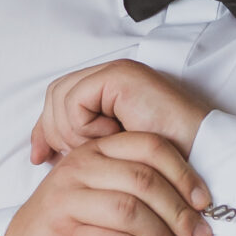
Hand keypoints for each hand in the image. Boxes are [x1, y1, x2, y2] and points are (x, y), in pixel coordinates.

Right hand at [0, 132, 212, 235]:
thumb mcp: (92, 191)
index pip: (146, 146)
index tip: (203, 200)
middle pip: (143, 180)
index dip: (183, 172)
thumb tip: (191, 199)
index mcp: (88, 152)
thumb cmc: (68, 225)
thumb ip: (129, 181)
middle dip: (179, 210)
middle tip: (197, 233)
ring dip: (164, 235)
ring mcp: (65, 204)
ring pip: (132, 212)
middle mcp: (74, 172)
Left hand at [29, 60, 211, 164]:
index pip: (59, 99)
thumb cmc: (161, 163)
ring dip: (73, 131)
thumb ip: (79, 145)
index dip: (44, 128)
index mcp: (107, 90)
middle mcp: (110, 75)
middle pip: (55, 95)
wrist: (195, 161)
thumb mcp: (109, 155)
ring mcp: (116, 72)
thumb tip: (41, 153)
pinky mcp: (119, 76)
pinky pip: (76, 100)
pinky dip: (85, 125)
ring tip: (100, 146)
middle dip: (53, 130)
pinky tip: (110, 135)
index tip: (39, 158)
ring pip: (61, 97)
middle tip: (68, 156)